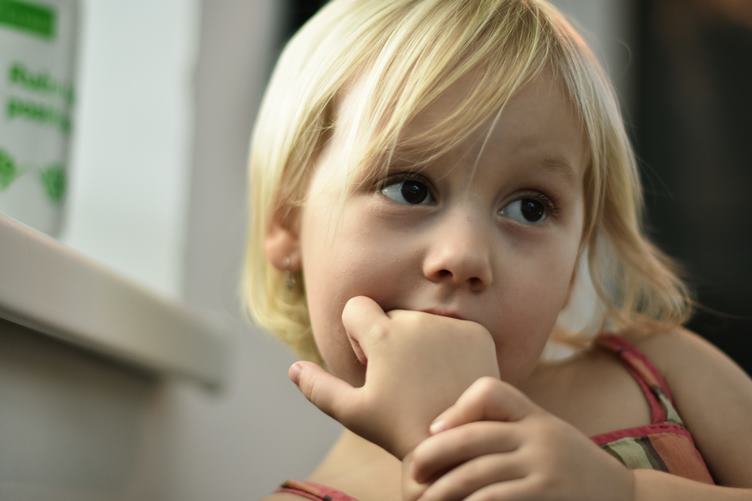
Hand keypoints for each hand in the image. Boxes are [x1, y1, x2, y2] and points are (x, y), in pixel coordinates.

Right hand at [289, 296, 499, 458]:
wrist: (460, 444)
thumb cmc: (400, 430)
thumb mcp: (354, 413)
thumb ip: (318, 388)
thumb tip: (293, 368)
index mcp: (382, 335)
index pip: (356, 306)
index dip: (356, 333)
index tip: (371, 362)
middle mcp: (417, 320)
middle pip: (390, 315)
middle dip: (389, 339)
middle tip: (401, 381)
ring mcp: (450, 325)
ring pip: (421, 322)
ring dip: (418, 343)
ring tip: (427, 382)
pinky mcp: (478, 333)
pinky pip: (452, 328)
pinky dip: (449, 346)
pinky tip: (450, 376)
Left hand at [406, 377, 635, 500]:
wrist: (627, 500)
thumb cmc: (573, 470)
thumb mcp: (546, 438)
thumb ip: (509, 429)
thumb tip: (447, 433)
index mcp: (535, 417)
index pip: (491, 392)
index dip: (456, 409)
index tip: (433, 431)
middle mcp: (540, 436)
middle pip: (473, 437)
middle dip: (434, 456)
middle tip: (412, 474)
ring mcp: (545, 468)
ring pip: (477, 475)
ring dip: (444, 492)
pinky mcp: (547, 495)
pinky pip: (495, 499)